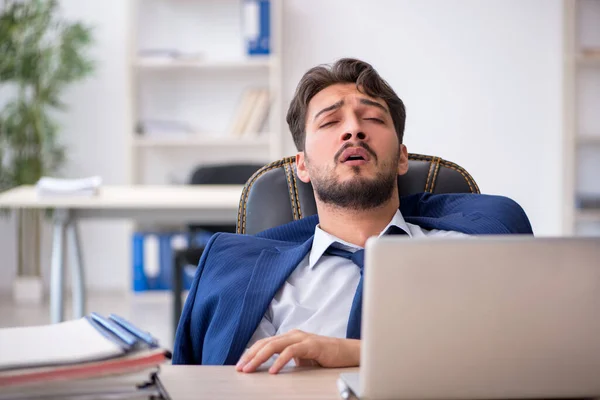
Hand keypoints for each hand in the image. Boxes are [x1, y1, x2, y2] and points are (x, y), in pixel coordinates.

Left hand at [235, 329, 359, 373]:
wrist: (348, 352)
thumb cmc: (326, 356)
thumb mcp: (302, 358)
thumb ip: (289, 358)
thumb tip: (273, 367)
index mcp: (290, 337)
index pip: (265, 343)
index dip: (251, 353)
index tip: (241, 364)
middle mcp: (293, 334)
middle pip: (266, 343)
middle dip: (250, 355)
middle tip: (240, 367)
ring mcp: (302, 338)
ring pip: (274, 346)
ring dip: (259, 358)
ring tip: (250, 369)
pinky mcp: (311, 345)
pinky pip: (291, 352)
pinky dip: (279, 361)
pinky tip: (272, 370)